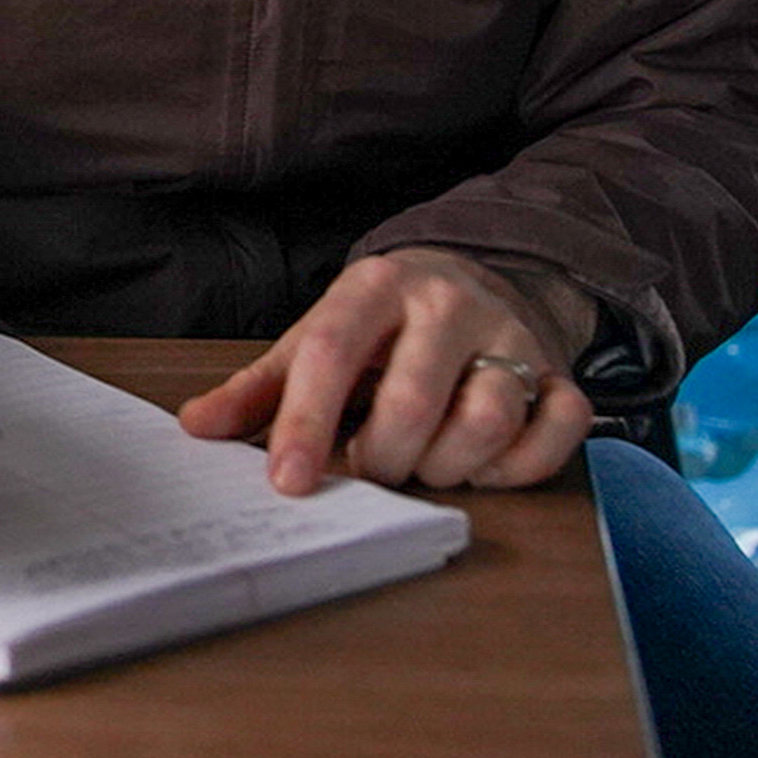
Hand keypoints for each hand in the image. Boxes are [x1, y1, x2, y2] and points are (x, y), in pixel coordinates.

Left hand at [178, 246, 591, 496]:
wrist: (480, 277)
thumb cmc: (383, 326)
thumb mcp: (316, 339)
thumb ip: (259, 388)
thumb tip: (196, 427)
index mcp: (374, 288)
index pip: (332, 353)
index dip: (305, 423)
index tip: (287, 481)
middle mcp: (448, 304)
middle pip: (413, 402)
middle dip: (383, 459)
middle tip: (372, 466)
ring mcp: (511, 337)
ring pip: (488, 420)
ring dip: (449, 466)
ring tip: (427, 461)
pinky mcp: (560, 372)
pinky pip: (559, 431)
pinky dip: (522, 465)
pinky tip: (487, 465)